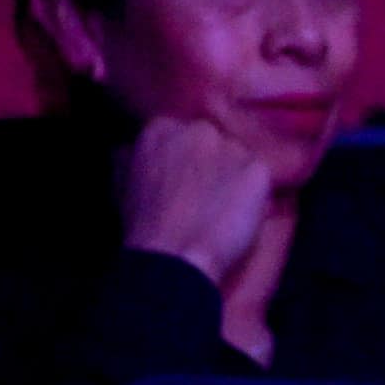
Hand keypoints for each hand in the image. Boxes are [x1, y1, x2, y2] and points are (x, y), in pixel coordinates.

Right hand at [120, 117, 271, 284]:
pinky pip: (261, 179)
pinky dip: (256, 196)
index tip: (186, 182)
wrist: (174, 256)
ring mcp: (231, 148)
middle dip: (213, 164)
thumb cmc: (143, 227)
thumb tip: (131, 149)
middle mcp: (199, 130)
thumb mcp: (122, 183)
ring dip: (236, 178)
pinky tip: (241, 216)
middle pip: (214, 141)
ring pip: (240, 158)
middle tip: (207, 197)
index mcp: (162, 128)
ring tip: (224, 210)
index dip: (187, 161)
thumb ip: (132, 157)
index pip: (184, 133)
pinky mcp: (258, 170)